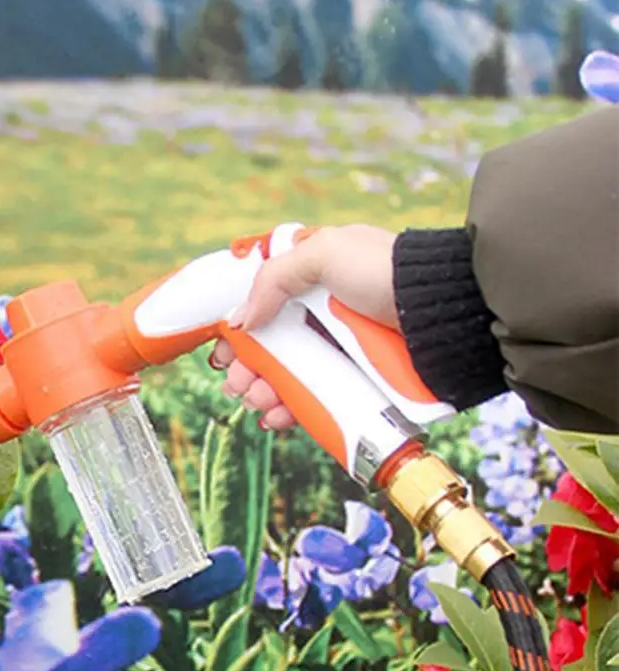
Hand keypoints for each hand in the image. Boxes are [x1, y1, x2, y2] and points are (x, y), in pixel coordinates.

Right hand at [209, 224, 397, 431]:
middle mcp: (324, 315)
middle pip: (270, 347)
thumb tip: (238, 320)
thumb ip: (273, 279)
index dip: (240, 329)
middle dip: (246, 368)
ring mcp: (340, 351)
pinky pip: (314, 401)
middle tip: (235, 383)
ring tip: (257, 401)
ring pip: (288, 378)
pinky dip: (291, 411)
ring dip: (263, 392)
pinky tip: (277, 417)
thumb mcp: (326, 253)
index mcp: (314, 278)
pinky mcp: (356, 382)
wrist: (447, 314)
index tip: (224, 350)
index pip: (264, 305)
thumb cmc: (389, 272)